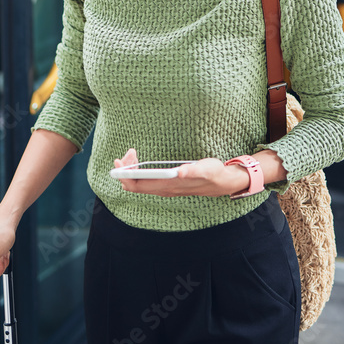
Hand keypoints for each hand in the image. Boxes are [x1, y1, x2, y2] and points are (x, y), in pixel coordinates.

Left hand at [113, 149, 249, 198]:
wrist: (222, 183)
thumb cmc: (213, 174)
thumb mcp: (206, 169)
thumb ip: (193, 170)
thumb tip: (181, 172)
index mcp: (168, 186)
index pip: (139, 185)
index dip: (125, 175)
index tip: (121, 160)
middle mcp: (164, 190)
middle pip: (135, 184)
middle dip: (125, 170)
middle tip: (127, 153)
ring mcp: (165, 188)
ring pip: (139, 183)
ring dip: (131, 170)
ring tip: (131, 154)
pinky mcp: (167, 184)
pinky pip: (145, 181)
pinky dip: (138, 171)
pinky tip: (139, 161)